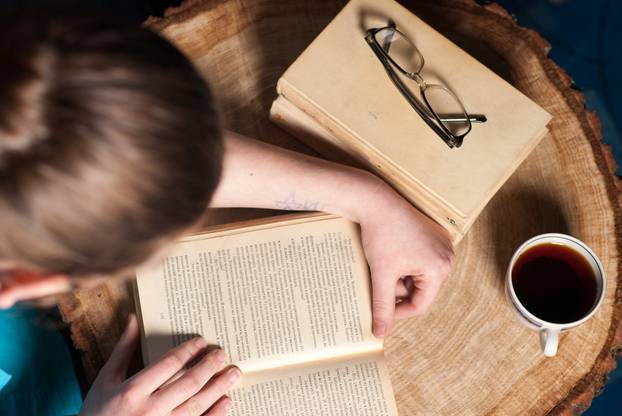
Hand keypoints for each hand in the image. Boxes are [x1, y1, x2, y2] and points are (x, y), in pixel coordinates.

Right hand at [80, 315, 239, 415]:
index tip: (201, 341)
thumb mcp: (106, 380)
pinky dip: (215, 415)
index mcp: (132, 391)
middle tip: (222, 354)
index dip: (188, 351)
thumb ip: (123, 350)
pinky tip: (226, 402)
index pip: (168, 364)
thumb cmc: (97, 413)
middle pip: (189, 383)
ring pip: (198, 405)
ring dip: (218, 388)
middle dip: (210, 366)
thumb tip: (134, 319)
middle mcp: (149, 410)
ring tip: (233, 374)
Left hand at [356, 181, 454, 336]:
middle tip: (380, 281)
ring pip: (420, 277)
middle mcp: (447, 256)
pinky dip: (406, 265)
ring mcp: (442, 244)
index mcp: (439, 268)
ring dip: (402, 278)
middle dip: (400, 291)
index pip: (421, 305)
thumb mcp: (381, 276)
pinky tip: (392, 255)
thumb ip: (382, 307)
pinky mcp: (434, 235)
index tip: (380, 311)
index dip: (399, 312)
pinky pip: (422, 261)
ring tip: (385, 265)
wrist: (375, 202)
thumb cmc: (381, 235)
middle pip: (422, 291)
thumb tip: (380, 333)